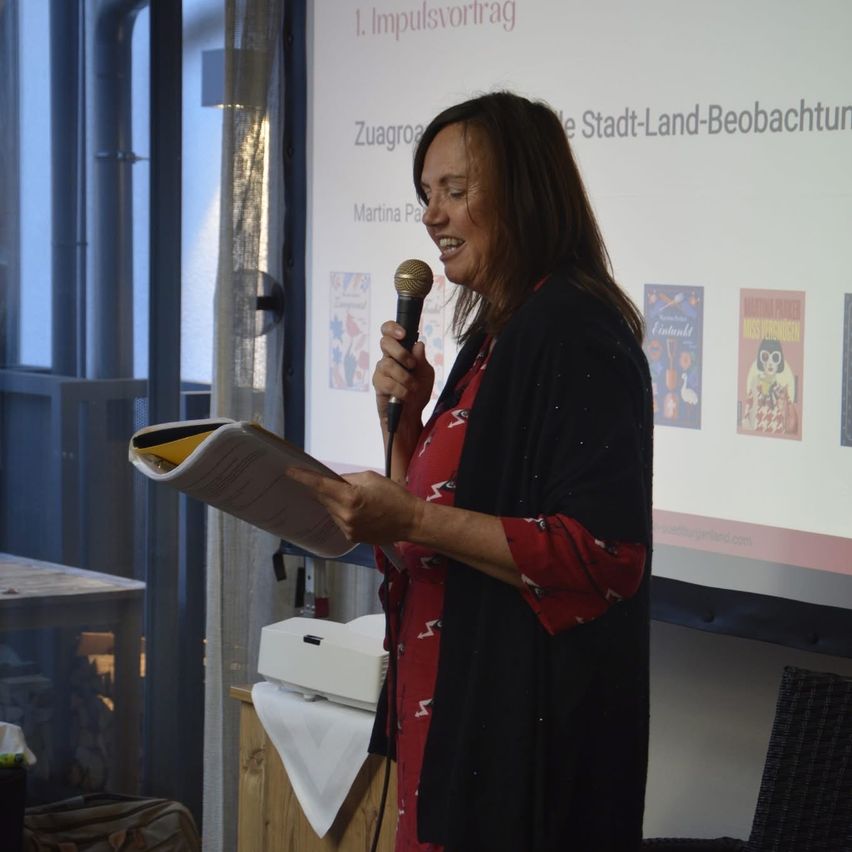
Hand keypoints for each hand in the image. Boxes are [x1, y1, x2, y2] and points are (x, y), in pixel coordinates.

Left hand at [285, 467, 420, 545]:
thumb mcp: (371, 478)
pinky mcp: (351, 537)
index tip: (290, 472)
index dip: (303, 478)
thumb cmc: (394, 496)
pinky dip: (341, 512)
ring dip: (333, 502)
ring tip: (350, 497)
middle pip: (323, 498)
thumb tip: (333, 481)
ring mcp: (347, 529)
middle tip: (321, 481)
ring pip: (330, 510)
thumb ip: (348, 480)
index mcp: (350, 498)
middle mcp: (345, 515)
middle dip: (321, 489)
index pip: (320, 486)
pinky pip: (338, 520)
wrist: (410, 521)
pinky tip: (355, 510)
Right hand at [372, 321, 434, 432]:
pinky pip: (386, 382)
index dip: (392, 328)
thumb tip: (418, 344)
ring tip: (413, 387)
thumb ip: (422, 360)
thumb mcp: (426, 374)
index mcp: (399, 351)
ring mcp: (381, 371)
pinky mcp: (378, 385)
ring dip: (404, 377)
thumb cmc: (418, 392)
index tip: (403, 335)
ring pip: (387, 364)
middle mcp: (387, 358)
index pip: (389, 332)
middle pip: (385, 343)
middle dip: (401, 353)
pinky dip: (400, 389)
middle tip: (412, 365)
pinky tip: (405, 395)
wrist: (412, 415)